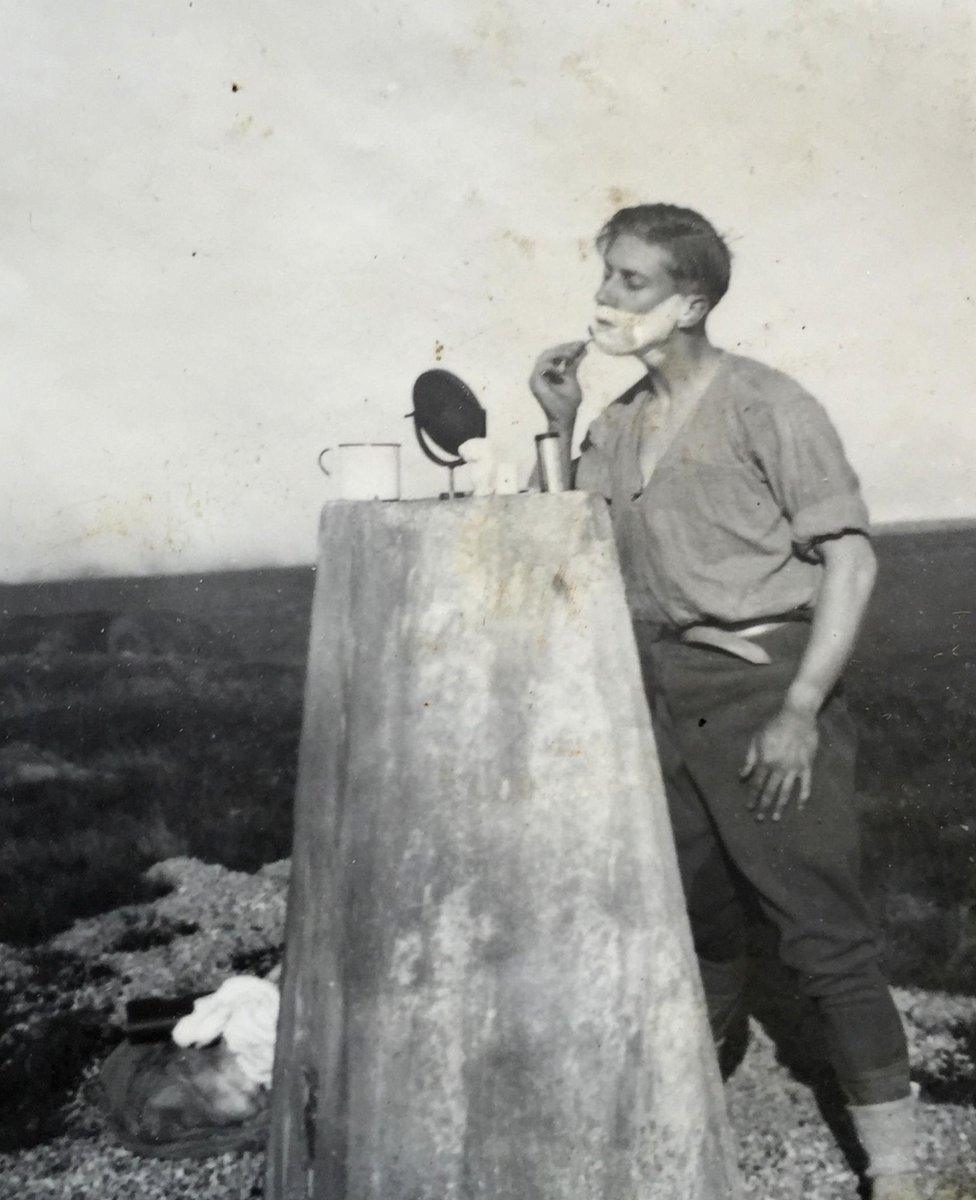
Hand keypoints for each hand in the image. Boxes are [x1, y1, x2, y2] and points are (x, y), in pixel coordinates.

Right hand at [529, 342, 586, 426]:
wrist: (563, 419)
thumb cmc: (567, 403)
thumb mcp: (573, 378)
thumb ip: (574, 365)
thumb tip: (583, 350)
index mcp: (546, 373)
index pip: (553, 354)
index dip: (566, 346)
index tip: (581, 343)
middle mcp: (539, 373)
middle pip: (548, 352)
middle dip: (564, 348)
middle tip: (578, 346)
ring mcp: (535, 377)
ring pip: (545, 356)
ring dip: (560, 353)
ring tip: (572, 356)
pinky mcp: (534, 382)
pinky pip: (543, 366)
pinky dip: (554, 367)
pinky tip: (562, 374)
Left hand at [740, 706, 818, 821]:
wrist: (797, 717)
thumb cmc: (774, 726)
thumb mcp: (756, 739)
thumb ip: (749, 759)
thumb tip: (742, 776)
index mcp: (766, 761)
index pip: (757, 784)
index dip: (752, 797)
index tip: (749, 808)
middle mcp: (779, 768)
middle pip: (770, 791)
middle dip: (764, 806)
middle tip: (760, 819)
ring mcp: (794, 769)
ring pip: (786, 792)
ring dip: (780, 806)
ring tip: (776, 818)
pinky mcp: (807, 766)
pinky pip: (806, 784)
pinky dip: (803, 797)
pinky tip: (800, 807)